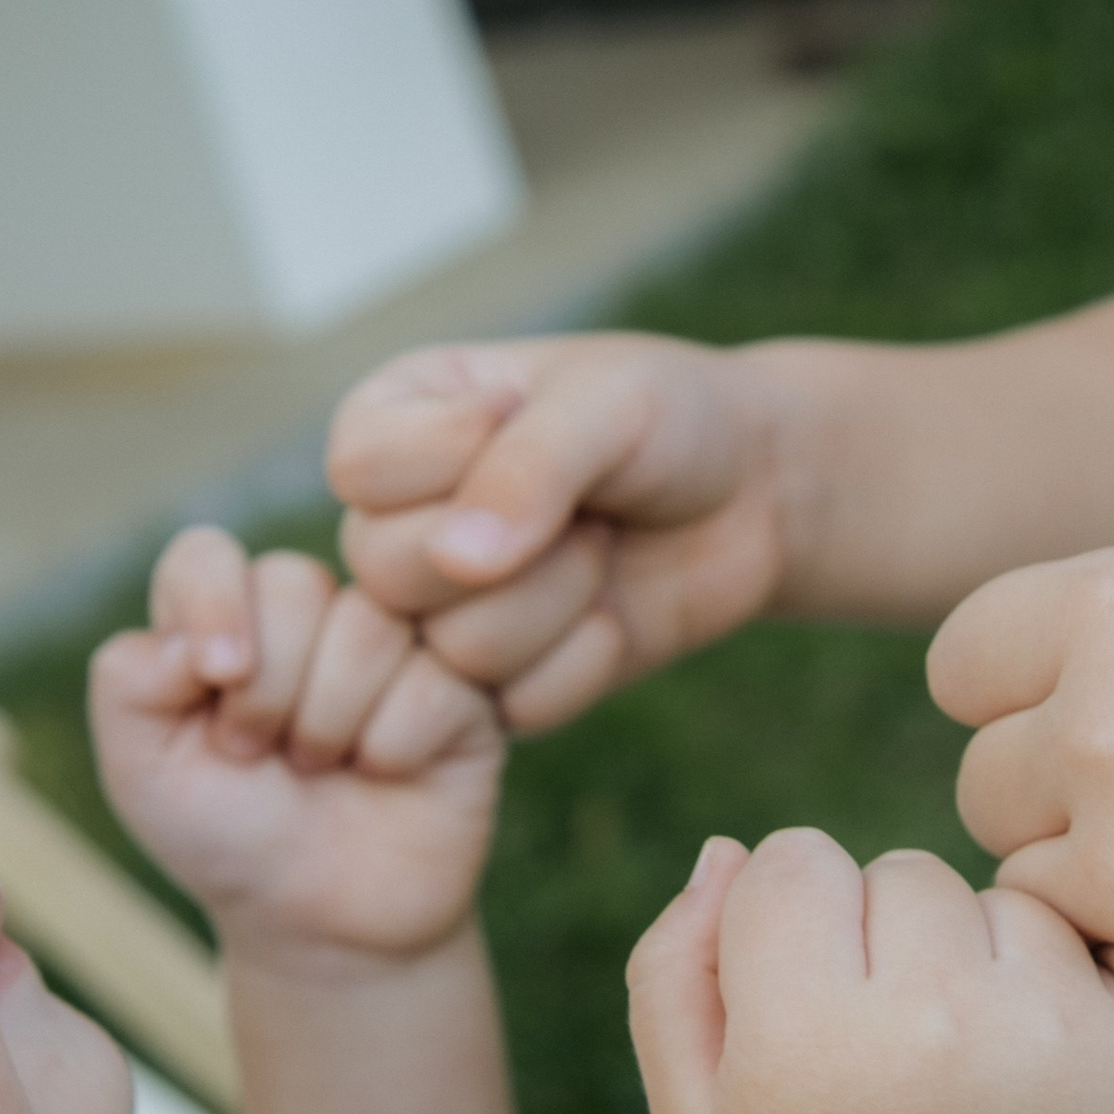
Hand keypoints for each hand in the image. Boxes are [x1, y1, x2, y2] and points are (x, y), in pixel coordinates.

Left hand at [90, 532, 502, 974]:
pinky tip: (384, 773)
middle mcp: (309, 616)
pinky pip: (431, 680)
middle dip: (267, 689)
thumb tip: (193, 631)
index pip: (206, 556)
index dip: (211, 604)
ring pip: (366, 627)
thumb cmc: (227, 837)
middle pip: (293, 582)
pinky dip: (392, 745)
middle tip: (263, 755)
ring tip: (321, 767)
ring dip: (328, 722)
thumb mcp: (142, 769)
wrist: (317, 923)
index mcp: (225, 617)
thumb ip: (130, 680)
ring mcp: (390, 644)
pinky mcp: (459, 686)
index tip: (214, 678)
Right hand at [326, 335, 786, 730]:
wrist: (752, 496)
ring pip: (449, 650)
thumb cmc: (669, 419)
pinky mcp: (493, 687)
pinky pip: (511, 708)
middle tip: (588, 507)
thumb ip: (529, 468)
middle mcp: (395, 523)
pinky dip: (581, 662)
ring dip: (558, 602)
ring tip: (600, 551)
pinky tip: (612, 617)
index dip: (452, 456)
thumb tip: (459, 562)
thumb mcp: (606, 405)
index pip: (361, 466)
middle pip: (388, 570)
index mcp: (392, 426)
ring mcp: (437, 613)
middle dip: (520, 545)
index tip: (530, 418)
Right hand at [628, 830, 1113, 1113]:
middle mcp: (942, 1027)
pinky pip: (1079, 953)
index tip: (797, 1008)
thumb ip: (674, 973)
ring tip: (951, 1070)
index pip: (794, 861)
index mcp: (812, 1041)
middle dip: (879, 937)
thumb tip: (733, 848)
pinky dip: (1046, 998)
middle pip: (900, 868)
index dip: (783, 927)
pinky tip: (1020, 1090)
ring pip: (996, 899)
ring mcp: (1057, 1041)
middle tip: (879, 1056)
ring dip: (970, 957)